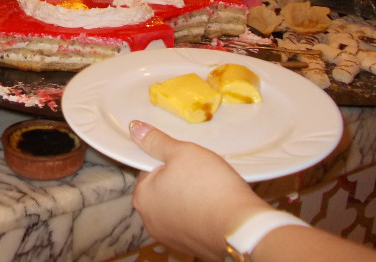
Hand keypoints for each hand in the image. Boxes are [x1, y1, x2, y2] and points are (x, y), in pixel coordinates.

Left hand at [129, 121, 269, 259]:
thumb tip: (135, 128)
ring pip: (175, 206)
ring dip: (188, 198)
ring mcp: (168, 236)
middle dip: (178, 180)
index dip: (168, 161)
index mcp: (142, 196)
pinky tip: (213, 207)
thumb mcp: (181, 153)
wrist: (241, 226)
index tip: (186, 161)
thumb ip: (156, 141)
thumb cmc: (209, 185)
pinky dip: (198, 214)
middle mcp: (149, 220)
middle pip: (161, 189)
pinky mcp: (188, 246)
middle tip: (199, 174)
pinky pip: (189, 223)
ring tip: (208, 190)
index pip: (148, 170)